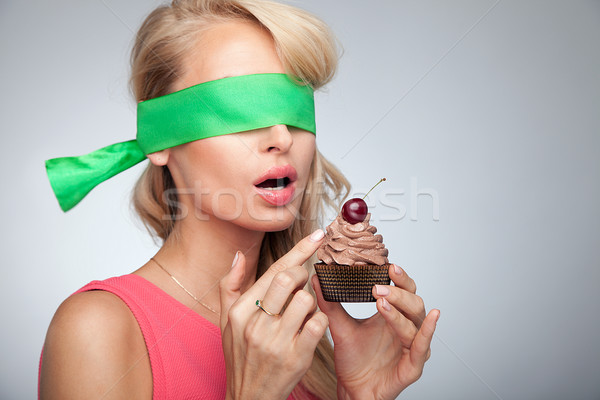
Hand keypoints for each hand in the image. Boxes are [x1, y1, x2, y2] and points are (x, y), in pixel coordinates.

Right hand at [219, 229, 328, 399]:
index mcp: (240, 311)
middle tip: (303, 284)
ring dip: (312, 301)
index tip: (318, 235)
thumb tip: (239, 255)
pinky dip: (320, 321)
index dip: (299, 250)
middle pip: (289, 278)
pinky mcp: (296, 358)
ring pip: (307, 299)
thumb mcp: (227, 322)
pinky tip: (310, 327)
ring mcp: (276, 342)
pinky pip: (318, 324)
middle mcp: (256, 324)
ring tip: (303, 311)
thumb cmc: (241, 357)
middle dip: (303, 275)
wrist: (249, 398)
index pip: (273, 271)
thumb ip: (230, 286)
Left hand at [311, 264, 438, 399]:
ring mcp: (411, 345)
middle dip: (397, 292)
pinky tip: (431, 318)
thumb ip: (330, 303)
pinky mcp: (413, 366)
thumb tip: (316, 278)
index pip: (402, 289)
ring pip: (414, 321)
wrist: (352, 389)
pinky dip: (428, 332)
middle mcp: (405, 326)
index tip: (387, 266)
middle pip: (413, 301)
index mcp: (392, 313)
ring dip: (400, 310)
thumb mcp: (339, 326)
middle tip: (378, 287)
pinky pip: (424, 347)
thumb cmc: (352, 359)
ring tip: (383, 302)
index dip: (398, 277)